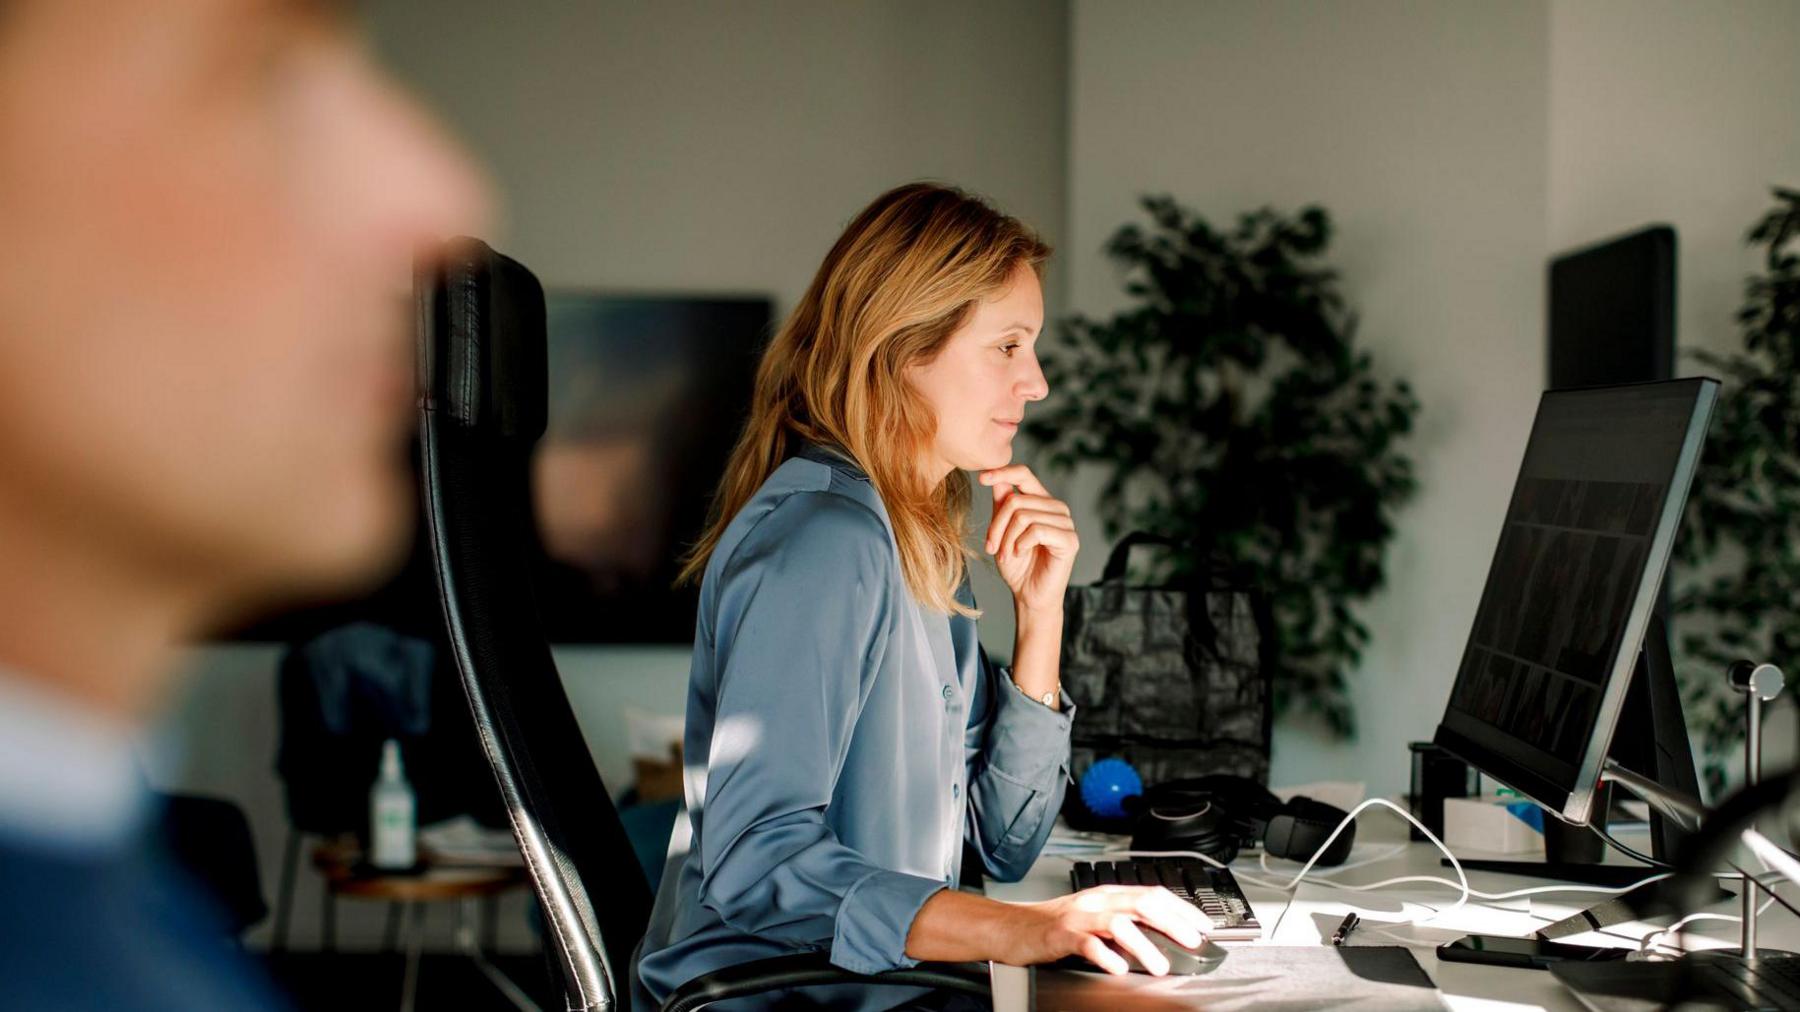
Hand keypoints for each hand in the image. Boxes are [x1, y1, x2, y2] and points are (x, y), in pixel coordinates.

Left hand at [979, 465, 1077, 614]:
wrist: (1029, 595)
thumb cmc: (1017, 565)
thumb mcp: (1002, 531)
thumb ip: (1001, 504)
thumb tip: (993, 477)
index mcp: (1041, 501)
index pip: (1024, 474)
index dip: (1002, 472)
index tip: (981, 478)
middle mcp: (1056, 507)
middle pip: (1016, 500)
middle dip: (996, 525)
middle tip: (991, 547)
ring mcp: (1066, 523)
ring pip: (1023, 516)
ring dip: (1007, 539)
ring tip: (1005, 555)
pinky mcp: (1069, 540)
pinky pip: (1036, 531)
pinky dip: (1021, 544)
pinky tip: (1020, 554)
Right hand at [996, 886, 1212, 974]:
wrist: (1011, 928)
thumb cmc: (1053, 926)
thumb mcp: (1094, 919)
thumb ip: (1125, 923)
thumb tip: (1165, 936)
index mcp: (1108, 895)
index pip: (1153, 894)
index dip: (1182, 908)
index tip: (1204, 925)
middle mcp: (1097, 902)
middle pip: (1142, 903)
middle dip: (1173, 921)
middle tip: (1193, 941)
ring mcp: (1078, 917)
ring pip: (1118, 922)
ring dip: (1144, 944)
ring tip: (1159, 965)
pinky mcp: (1060, 935)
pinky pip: (1087, 943)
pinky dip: (1105, 955)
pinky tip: (1117, 968)